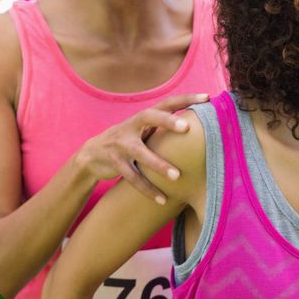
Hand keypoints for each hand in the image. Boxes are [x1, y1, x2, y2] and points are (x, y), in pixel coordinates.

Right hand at [75, 93, 209, 204]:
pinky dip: (147, 189)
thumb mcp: (143, 130)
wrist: (92, 154)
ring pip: (140, 153)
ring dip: (159, 165)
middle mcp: (131, 126)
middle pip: (150, 117)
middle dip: (168, 121)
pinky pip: (132, 177)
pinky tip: (162, 200)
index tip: (207, 98)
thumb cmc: (128, 141)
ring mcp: (121, 144)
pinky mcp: (114, 163)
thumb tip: (198, 126)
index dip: (186, 99)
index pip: (167, 103)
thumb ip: (163, 127)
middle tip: (188, 128)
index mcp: (143, 117)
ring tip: (177, 176)